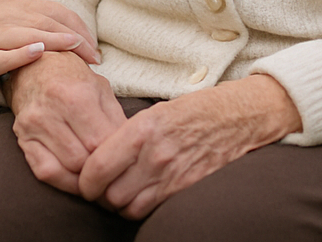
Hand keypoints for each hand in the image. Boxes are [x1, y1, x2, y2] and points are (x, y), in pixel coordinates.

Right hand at [0, 0, 99, 95]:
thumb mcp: (6, 25)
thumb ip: (32, 27)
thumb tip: (68, 43)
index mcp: (15, 5)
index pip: (56, 12)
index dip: (79, 27)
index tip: (94, 46)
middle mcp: (6, 16)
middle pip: (50, 22)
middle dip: (77, 39)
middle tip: (96, 57)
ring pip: (32, 34)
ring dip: (58, 43)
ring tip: (80, 52)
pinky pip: (6, 55)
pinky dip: (24, 52)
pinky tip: (40, 52)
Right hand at [5, 51, 126, 192]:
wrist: (34, 68)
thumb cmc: (73, 78)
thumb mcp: (101, 89)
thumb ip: (117, 120)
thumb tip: (133, 151)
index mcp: (76, 95)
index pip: (101, 143)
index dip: (118, 156)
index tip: (127, 161)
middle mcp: (50, 111)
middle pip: (84, 160)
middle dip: (102, 168)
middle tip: (114, 169)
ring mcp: (33, 127)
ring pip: (66, 170)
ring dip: (85, 177)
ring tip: (98, 172)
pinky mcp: (22, 139)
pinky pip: (45, 172)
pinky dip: (65, 181)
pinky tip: (77, 177)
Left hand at [78, 74, 300, 218]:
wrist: (236, 118)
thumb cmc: (192, 111)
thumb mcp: (154, 112)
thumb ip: (126, 136)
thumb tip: (98, 157)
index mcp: (142, 130)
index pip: (97, 167)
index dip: (85, 181)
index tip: (84, 182)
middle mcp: (155, 156)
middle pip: (110, 195)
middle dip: (101, 196)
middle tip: (100, 189)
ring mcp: (173, 176)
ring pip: (129, 208)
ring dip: (120, 205)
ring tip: (120, 193)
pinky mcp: (186, 190)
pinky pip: (152, 210)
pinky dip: (141, 208)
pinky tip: (142, 196)